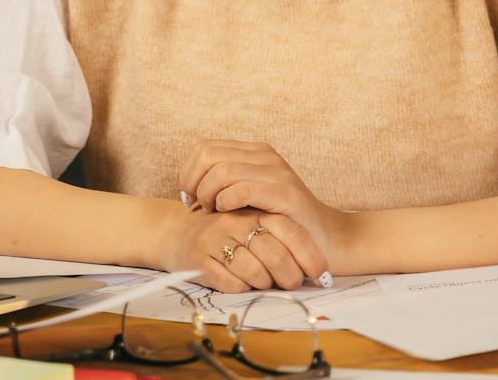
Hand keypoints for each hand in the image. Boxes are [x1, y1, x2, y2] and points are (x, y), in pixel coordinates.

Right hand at [156, 206, 329, 292]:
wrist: (176, 234)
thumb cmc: (224, 233)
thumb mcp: (252, 223)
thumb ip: (278, 236)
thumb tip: (314, 269)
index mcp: (253, 209)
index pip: (290, 231)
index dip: (309, 256)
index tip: (321, 274)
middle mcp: (235, 221)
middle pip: (276, 255)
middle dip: (290, 276)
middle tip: (293, 283)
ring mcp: (216, 239)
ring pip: (256, 273)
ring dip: (266, 284)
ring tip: (264, 281)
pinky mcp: (199, 259)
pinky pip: (233, 284)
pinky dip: (242, 288)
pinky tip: (240, 281)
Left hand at [179, 141, 348, 273]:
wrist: (324, 239)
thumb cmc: (280, 223)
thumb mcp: (249, 198)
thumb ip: (225, 185)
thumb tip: (188, 188)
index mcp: (255, 152)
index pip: (205, 147)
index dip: (188, 171)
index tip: (190, 197)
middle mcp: (265, 155)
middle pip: (208, 154)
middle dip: (194, 182)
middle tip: (198, 206)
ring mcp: (276, 172)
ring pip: (222, 171)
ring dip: (209, 194)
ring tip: (213, 212)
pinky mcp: (284, 193)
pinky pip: (242, 189)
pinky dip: (226, 202)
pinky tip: (227, 214)